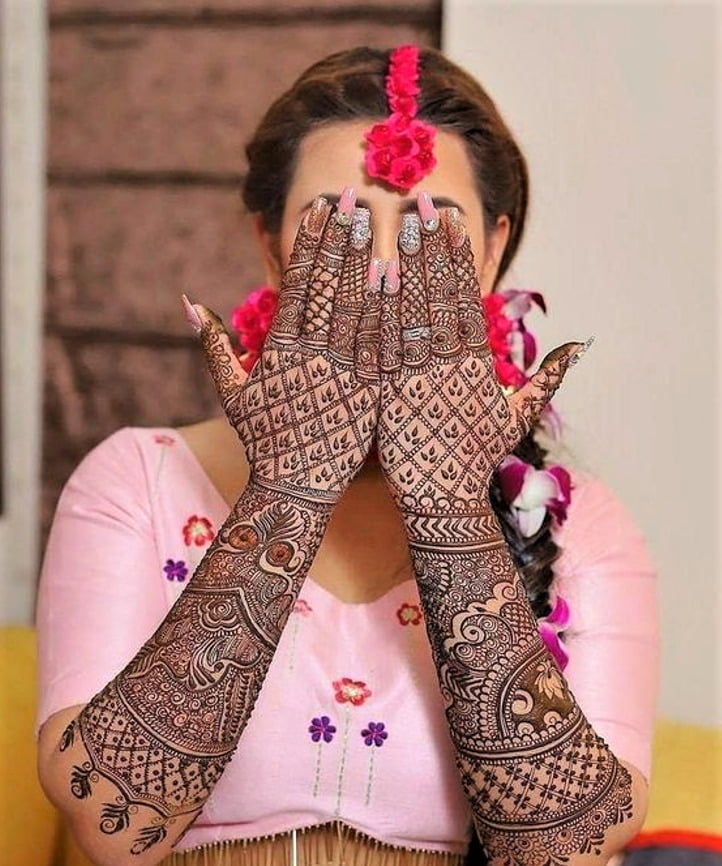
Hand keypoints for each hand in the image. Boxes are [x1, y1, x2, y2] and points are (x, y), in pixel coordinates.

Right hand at [190, 191, 380, 504]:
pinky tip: (396, 275)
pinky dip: (386, 308)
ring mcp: (344, 371)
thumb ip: (213, 345)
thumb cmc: (264, 441)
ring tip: (376, 221)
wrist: (295, 488)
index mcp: (282, 350)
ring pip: (356, 306)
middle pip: (329, 286)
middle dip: (341, 238)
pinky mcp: (369, 389)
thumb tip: (187, 302)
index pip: (299, 283)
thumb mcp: (232, 392)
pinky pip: (380, 342)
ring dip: (365, 260)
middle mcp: (313, 354)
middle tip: (353, 196)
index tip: (321, 207)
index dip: (311, 242)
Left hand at [377, 198, 584, 518]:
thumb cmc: (478, 457)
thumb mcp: (517, 415)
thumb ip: (546, 377)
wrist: (443, 498)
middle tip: (422, 201)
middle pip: (439, 293)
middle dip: (431, 245)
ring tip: (396, 223)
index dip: (459, 256)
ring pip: (412, 310)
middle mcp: (448, 362)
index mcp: (477, 363)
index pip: (468, 298)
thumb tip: (582, 345)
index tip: (452, 221)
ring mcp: (418, 374)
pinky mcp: (391, 389)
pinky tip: (373, 274)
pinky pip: (384, 342)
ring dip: (405, 263)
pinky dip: (380, 308)